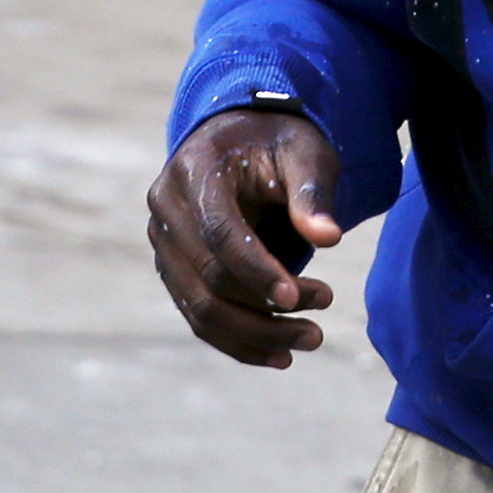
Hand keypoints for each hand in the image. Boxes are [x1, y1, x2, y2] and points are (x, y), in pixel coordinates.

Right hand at [145, 108, 343, 367]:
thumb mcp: (304, 153)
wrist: (241, 137)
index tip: (298, 298)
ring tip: (311, 339)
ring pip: (200, 307)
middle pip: (208, 279)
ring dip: (255, 334)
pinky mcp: (173, 268)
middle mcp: (166, 208)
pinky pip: (198, 316)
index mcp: (194, 170)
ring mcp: (163, 242)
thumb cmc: (277, 142)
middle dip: (264, 312)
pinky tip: (279, 355)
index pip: (219, 233)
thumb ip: (312, 194)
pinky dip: (236, 341)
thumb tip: (329, 238)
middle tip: (320, 328)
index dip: (257, 270)